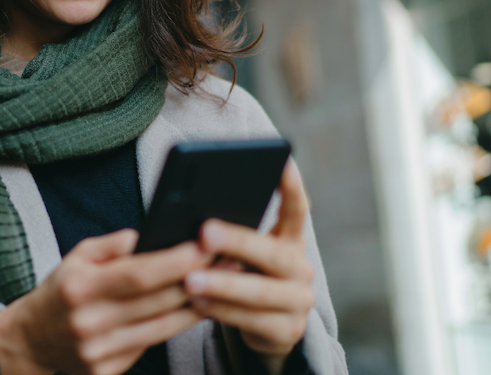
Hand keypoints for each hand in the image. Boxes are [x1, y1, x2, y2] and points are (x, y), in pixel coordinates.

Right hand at [0, 228, 211, 374]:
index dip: (176, 261)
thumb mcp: (76, 256)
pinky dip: (174, 327)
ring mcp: (99, 351)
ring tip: (223, 284)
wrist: (31, 339)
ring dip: (196, 306)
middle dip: (197, 279)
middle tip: (228, 260)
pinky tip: (193, 310)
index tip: (205, 245)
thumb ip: (111, 246)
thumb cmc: (61, 290)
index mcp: (81, 287)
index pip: (139, 274)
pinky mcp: (107, 371)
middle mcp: (89, 322)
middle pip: (157, 302)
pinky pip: (151, 345)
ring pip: (162, 328)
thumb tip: (145, 236)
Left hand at [183, 162, 314, 366]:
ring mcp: (298, 301)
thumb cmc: (242, 276)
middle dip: (238, 241)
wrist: (265, 328)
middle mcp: (300, 267)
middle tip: (205, 232)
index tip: (282, 160)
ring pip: (261, 292)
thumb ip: (229, 235)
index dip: (291, 186)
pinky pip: (252, 321)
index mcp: (290, 240)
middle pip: (273, 253)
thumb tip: (190, 218)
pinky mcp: (287, 331)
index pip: (297, 208)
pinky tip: (197, 304)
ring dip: (223, 285)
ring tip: (190, 280)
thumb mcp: (241, 254)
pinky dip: (222, 312)